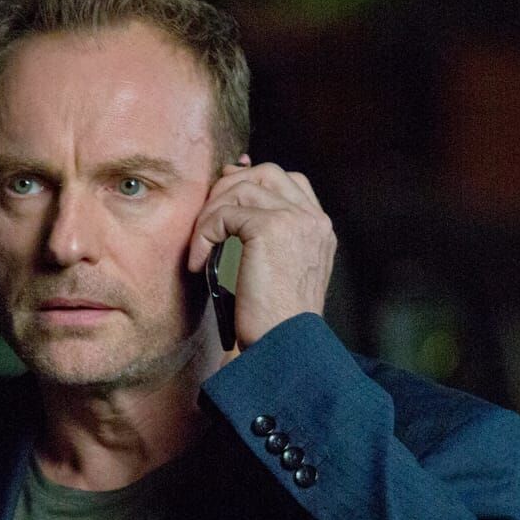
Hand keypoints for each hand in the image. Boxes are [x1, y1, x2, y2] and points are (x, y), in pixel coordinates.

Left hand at [186, 156, 335, 348]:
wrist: (284, 346)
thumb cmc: (274, 319)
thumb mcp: (278, 272)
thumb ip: (268, 238)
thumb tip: (234, 207)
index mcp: (318, 229)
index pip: (288, 181)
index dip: (251, 182)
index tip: (223, 201)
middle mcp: (313, 219)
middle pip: (266, 173)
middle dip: (229, 188)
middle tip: (206, 220)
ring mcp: (295, 220)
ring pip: (241, 188)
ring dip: (211, 214)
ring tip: (201, 247)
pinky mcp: (270, 228)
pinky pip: (224, 214)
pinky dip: (204, 234)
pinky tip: (201, 263)